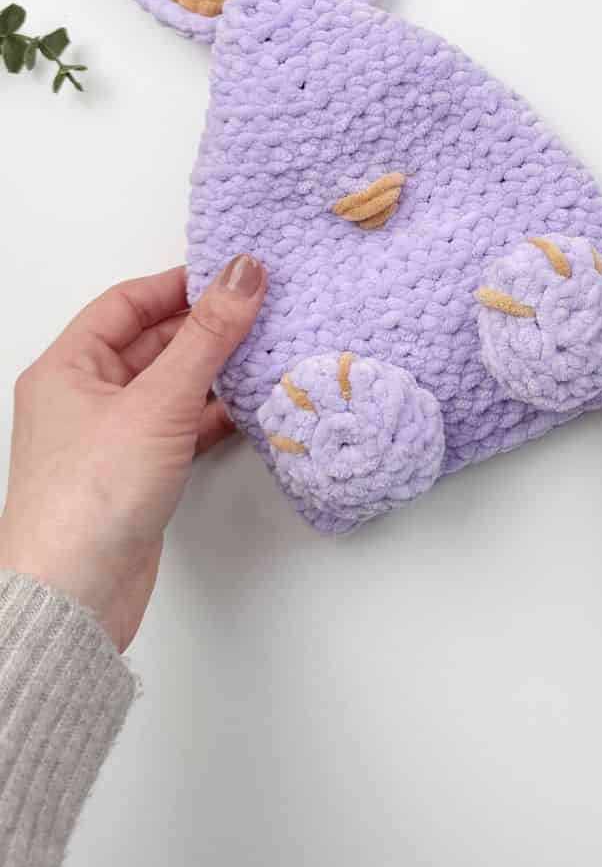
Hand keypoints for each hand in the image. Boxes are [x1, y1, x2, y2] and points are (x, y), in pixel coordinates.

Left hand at [0, 256, 265, 651]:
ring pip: (173, 387)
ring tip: (269, 354)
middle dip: (208, 328)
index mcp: (68, 367)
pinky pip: (182, 428)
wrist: (76, 592)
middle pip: (154, 343)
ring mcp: (112, 439)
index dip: (181, 285)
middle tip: (264, 311)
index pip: (128, 303)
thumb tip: (242, 274)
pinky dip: (216, 416)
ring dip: (218, 373)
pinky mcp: (138, 475)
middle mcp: (85, 398)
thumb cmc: (90, 496)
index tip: (234, 276)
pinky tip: (253, 409)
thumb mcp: (158, 400)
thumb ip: (208, 335)